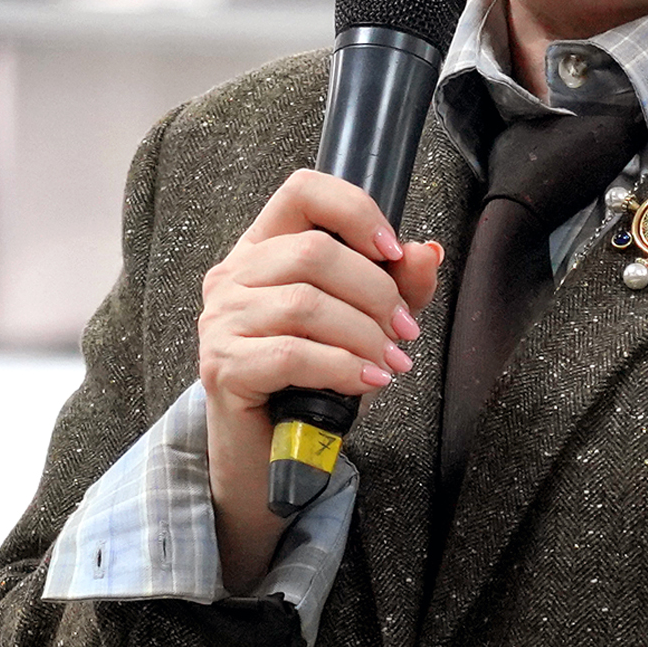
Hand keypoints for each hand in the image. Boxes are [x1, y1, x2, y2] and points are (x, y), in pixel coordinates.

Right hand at [198, 169, 441, 589]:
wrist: (272, 456)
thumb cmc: (314, 381)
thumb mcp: (362, 324)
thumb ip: (395, 285)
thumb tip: (427, 251)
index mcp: (264, 248)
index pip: (302, 191)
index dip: (354, 210)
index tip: (392, 250)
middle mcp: (233, 275)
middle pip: (313, 251)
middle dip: (376, 291)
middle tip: (404, 331)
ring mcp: (221, 320)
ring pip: (306, 303)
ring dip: (364, 334)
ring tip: (390, 362)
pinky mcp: (223, 367)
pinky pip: (293, 353)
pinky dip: (343, 367)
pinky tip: (368, 381)